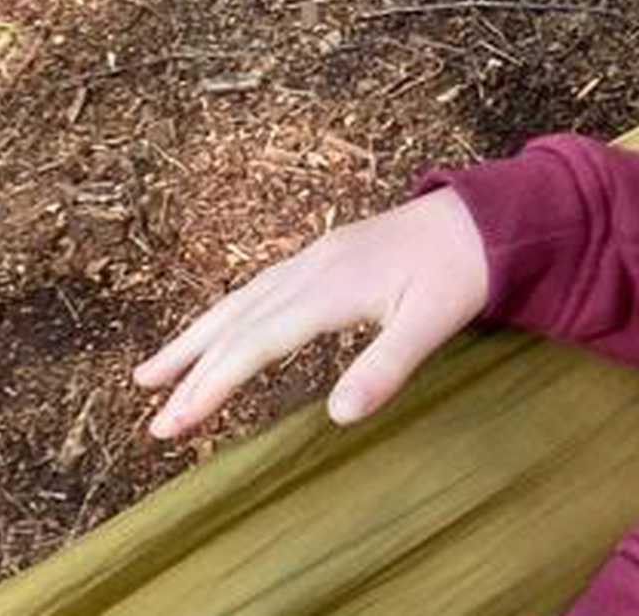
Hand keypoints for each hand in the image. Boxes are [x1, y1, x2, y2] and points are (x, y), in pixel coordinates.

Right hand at [132, 187, 488, 438]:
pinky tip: (222, 330)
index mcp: (330, 289)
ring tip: (153, 374)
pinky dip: (229, 315)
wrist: (486, 216)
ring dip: (196, 339)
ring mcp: (315, 258)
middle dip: (188, 370)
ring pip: (241, 301)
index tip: (173, 423)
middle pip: (234, 322)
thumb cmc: (462, 271)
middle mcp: (310, 269)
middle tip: (152, 420)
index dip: (210, 385)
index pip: (254, 343)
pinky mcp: (326, 254)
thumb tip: (338, 416)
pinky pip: (260, 288)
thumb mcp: (434, 323)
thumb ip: (387, 367)